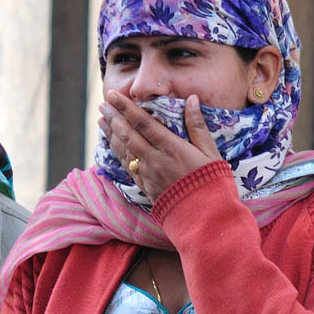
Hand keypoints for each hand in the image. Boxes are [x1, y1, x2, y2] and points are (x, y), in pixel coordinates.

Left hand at [98, 91, 220, 204]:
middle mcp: (155, 160)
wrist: (205, 218)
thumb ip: (198, 126)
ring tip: (101, 121)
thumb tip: (192, 99)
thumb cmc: (212, 183)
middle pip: (128, 135)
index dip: (126, 108)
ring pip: (124, 151)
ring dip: (111, 135)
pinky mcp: (145, 187)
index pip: (143, 123)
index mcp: (171, 148)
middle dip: (113, 118)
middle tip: (103, 103)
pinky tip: (113, 146)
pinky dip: (118, 153)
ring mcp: (147, 175)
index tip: (114, 96)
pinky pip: (127, 167)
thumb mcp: (210, 152)